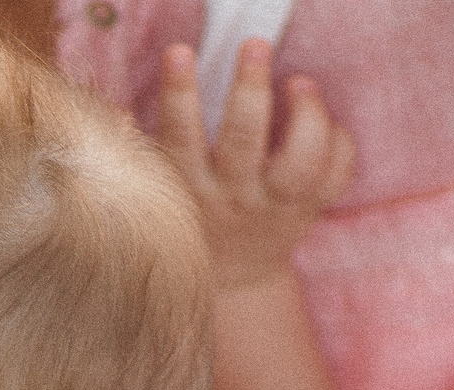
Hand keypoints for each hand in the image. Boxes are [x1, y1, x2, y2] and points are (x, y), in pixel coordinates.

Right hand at [158, 38, 355, 291]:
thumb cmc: (192, 220)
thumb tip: (116, 115)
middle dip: (249, 89)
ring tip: (299, 83)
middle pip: (243, 141)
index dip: (178, 94)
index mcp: (189, 189)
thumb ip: (144, 152)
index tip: (179, 52)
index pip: (178, 138)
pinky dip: (337, 139)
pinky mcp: (309, 210)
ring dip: (307, 114)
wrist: (234, 280)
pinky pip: (334, 174)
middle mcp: (231, 198)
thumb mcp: (160, 193)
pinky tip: (321, 120)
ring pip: (300, 160)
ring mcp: (274, 206)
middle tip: (253, 47)